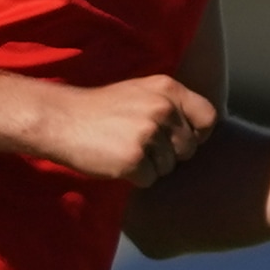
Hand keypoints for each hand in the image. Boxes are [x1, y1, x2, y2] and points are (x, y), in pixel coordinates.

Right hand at [35, 72, 215, 186]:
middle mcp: (162, 109)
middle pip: (189, 148)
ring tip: (123, 150)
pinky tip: (115, 161)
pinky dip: (134, 177)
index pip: (208, 118)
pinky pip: (149, 180)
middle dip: (169, 154)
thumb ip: (171, 104)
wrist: (60, 119)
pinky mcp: (134, 159)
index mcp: (168, 89)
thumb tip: (204, 130)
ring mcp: (148, 134)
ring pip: (169, 167)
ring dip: (150, 166)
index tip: (177, 138)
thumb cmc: (101, 110)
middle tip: (140, 146)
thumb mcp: (141, 92)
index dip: (197, 134)